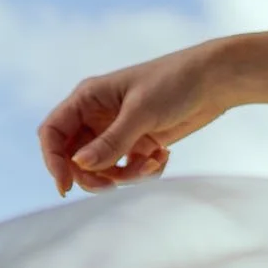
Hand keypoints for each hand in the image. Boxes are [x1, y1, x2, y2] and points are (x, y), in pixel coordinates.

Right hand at [37, 42, 228, 196]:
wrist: (214, 81)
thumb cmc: (174, 83)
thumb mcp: (141, 113)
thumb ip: (111, 142)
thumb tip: (80, 166)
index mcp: (87, 99)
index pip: (52, 133)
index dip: (53, 161)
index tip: (65, 186)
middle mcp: (97, 116)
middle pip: (75, 158)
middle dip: (93, 176)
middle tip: (114, 186)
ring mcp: (118, 132)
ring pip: (104, 169)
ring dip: (125, 176)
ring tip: (153, 162)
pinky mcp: (140, 144)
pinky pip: (130, 170)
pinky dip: (144, 172)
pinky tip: (164, 157)